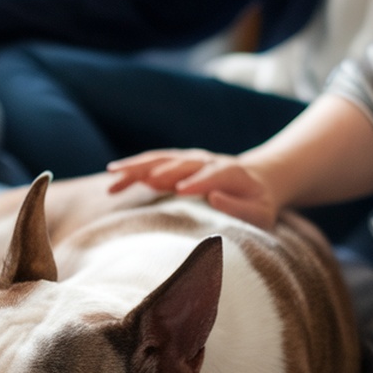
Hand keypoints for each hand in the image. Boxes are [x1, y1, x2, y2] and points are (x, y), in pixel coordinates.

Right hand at [107, 150, 279, 228]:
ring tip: (113, 175)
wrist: (255, 182)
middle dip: (162, 171)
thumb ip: (240, 207)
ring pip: (161, 160)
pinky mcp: (176, 165)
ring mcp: (190, 161)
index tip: (181, 191)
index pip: (212, 175)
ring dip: (138, 166)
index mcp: (230, 173)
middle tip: (143, 180)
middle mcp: (207, 161)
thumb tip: (214, 197)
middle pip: (181, 163)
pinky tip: (114, 178)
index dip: (197, 182)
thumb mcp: (258, 213)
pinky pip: (152, 164)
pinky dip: (134, 169)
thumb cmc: (256, 205)